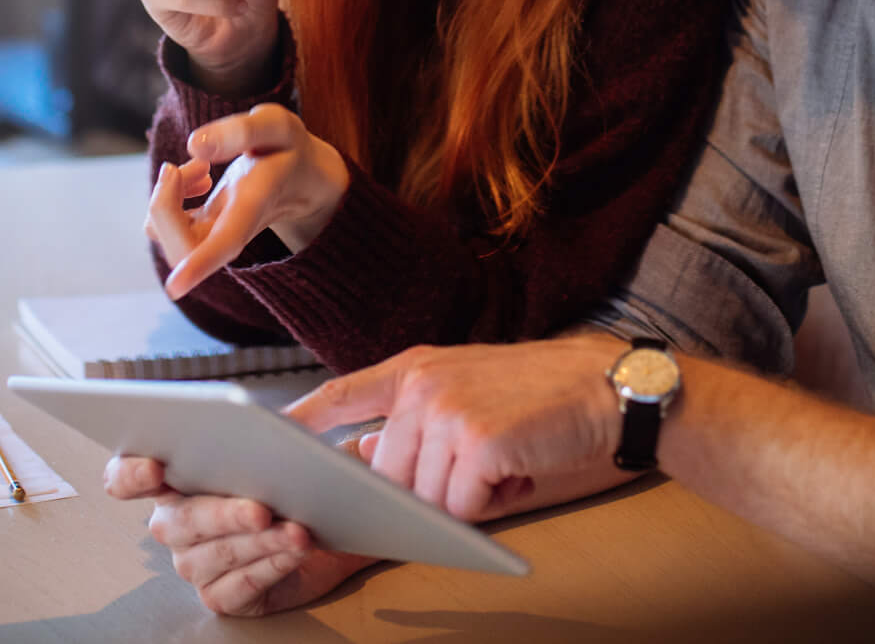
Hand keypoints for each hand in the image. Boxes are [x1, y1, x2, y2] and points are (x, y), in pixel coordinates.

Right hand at [104, 453, 376, 615]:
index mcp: (172, 480)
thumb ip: (269, 429)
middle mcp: (175, 525)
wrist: (326, 522)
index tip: (155, 467)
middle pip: (179, 522)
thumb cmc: (292, 478)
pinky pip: (239, 586)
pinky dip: (270, 566)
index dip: (129, 474)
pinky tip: (294, 552)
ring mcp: (195, 563)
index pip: (124, 478)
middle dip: (223, 513)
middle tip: (260, 508)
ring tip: (295, 531)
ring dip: (259, 542)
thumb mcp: (283, 443)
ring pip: (214, 555)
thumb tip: (275, 424)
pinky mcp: (222, 595)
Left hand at [146, 105, 349, 297]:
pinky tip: (196, 178)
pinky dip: (166, 196)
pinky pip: (162, 224)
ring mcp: (213, 236)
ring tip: (200, 168)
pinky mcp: (200, 231)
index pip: (227, 242)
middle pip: (182, 248)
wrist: (302, 178)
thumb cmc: (289, 151)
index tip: (175, 287)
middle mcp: (232, 232)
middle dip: (163, 204)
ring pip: (164, 235)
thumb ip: (241, 132)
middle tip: (181, 167)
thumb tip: (194, 145)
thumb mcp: (276, 127)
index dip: (200, 264)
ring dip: (165, 195)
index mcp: (254, 206)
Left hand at [284, 337, 628, 521]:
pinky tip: (519, 469)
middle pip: (387, 474)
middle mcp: (423, 386)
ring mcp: (448, 412)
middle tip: (480, 466)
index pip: (344, 394)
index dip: (302, 419)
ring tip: (505, 461)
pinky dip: (491, 502)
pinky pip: (461, 506)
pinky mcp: (477, 443)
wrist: (606, 386)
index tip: (268, 437)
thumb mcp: (467, 391)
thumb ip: (413, 421)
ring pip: (423, 496)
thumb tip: (361, 457)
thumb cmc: (540, 395)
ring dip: (465, 497)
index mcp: (417, 368)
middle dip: (428, 489)